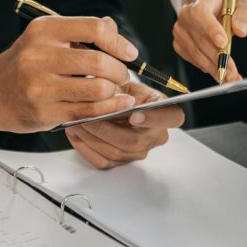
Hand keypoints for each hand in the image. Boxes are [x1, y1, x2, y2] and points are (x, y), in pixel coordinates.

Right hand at [0, 16, 138, 138]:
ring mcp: (39, 86)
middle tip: (122, 76)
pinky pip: (87, 111)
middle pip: (98, 62)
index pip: (94, 29)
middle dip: (119, 71)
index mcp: (44, 31)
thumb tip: (113, 28)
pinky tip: (116, 104)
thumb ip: (80, 32)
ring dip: (114, 91)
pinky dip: (108, 108)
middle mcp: (39, 56)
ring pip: (96, 89)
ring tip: (115, 90)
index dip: (119, 42)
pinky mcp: (43, 112)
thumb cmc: (22, 65)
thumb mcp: (44, 38)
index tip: (129, 53)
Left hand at [65, 82, 184, 168]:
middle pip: (133, 141)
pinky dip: (85, 147)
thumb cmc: (124, 93)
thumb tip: (111, 99)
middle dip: (105, 128)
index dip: (154, 118)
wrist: (116, 104)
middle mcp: (156, 136)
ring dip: (91, 137)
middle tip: (86, 116)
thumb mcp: (127, 84)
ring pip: (115, 152)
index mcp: (166, 113)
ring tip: (75, 121)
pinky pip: (102, 161)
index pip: (171, 118)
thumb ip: (123, 92)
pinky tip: (75, 133)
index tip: (134, 114)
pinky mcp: (122, 162)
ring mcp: (139, 152)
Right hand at [173, 0, 246, 82]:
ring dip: (212, 67)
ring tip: (228, 77)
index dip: (210, 29)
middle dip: (218, 57)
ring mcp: (180, 29)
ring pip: (195, 52)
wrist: (214, 10)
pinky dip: (204, 66)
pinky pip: (191, 58)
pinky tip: (216, 70)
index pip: (201, 13)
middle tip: (232, 71)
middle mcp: (186, 14)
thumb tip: (240, 30)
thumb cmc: (229, 9)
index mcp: (202, 0)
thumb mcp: (242, 8)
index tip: (223, 43)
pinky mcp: (178, 43)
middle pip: (200, 38)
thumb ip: (243, 17)